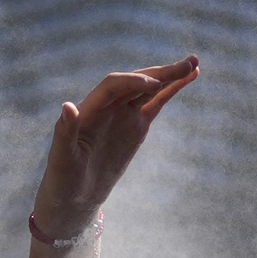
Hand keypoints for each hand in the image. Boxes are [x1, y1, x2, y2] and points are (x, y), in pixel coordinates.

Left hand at [31, 59, 197, 237]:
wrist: (75, 194)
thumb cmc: (63, 177)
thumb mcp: (62, 157)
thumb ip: (65, 131)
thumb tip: (68, 106)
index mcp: (89, 109)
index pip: (113, 85)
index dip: (133, 82)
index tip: (154, 85)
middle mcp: (107, 106)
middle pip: (136, 81)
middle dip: (160, 73)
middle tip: (187, 64)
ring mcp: (123, 114)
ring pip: (149, 88)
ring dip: (170, 75)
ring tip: (194, 63)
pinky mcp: (137, 125)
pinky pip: (156, 103)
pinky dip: (171, 90)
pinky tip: (189, 78)